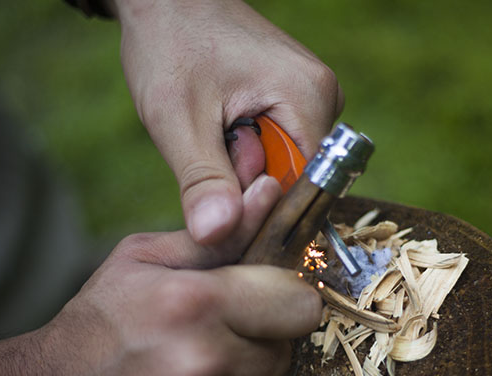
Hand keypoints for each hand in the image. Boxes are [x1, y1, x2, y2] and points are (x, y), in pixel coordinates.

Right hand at [0, 176, 321, 375]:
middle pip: (285, 353)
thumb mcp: (143, 263)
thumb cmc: (95, 329)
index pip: (301, 305)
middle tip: (211, 344)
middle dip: (257, 345)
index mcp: (195, 304)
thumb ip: (218, 235)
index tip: (267, 307)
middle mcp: (204, 366)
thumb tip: (270, 192)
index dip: (285, 304)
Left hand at [113, 0, 344, 244]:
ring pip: (284, 166)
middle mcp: (326, 97)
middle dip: (247, 179)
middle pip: (296, 178)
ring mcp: (314, 97)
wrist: (165, 0)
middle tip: (210, 142)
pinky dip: (247, 149)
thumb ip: (203, 182)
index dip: (265, 206)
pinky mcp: (298, 100)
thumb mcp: (177, 120)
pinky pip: (278, 147)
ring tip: (213, 126)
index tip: (224, 198)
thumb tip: (218, 236)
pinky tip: (222, 123)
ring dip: (244, 165)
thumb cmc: (170, 44)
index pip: (309, 188)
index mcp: (311, 98)